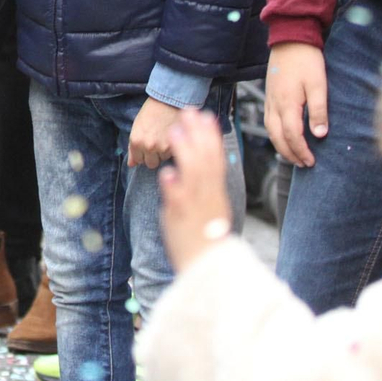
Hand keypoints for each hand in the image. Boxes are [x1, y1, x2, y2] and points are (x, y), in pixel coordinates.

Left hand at [127, 95, 181, 168]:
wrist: (169, 100)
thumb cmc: (151, 111)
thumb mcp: (137, 127)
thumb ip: (133, 148)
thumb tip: (131, 165)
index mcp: (136, 141)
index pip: (137, 160)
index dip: (142, 155)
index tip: (146, 149)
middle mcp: (147, 146)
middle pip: (150, 164)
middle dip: (153, 157)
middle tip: (156, 145)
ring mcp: (161, 148)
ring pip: (162, 160)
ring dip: (163, 153)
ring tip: (164, 138)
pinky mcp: (174, 146)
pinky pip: (172, 155)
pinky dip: (171, 150)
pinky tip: (171, 138)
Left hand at [158, 107, 232, 271]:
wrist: (208, 269)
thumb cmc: (205, 239)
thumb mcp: (209, 208)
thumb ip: (202, 186)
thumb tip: (195, 166)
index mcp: (215, 193)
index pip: (215, 158)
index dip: (210, 136)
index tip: (206, 116)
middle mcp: (207, 196)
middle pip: (204, 160)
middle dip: (197, 134)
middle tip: (188, 112)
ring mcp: (195, 207)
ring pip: (192, 175)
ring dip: (184, 154)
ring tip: (173, 133)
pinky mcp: (181, 220)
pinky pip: (177, 203)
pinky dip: (173, 188)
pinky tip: (166, 174)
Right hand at [264, 41, 327, 166]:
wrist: (290, 40)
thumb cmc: (306, 60)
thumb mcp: (318, 85)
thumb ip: (318, 111)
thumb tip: (320, 134)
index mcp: (286, 103)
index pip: (292, 135)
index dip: (301, 151)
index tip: (311, 161)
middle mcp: (273, 104)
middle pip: (277, 137)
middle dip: (290, 153)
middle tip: (304, 164)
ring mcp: (269, 100)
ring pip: (270, 131)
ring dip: (281, 146)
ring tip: (294, 156)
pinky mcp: (269, 96)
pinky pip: (268, 122)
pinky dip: (276, 135)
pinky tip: (284, 137)